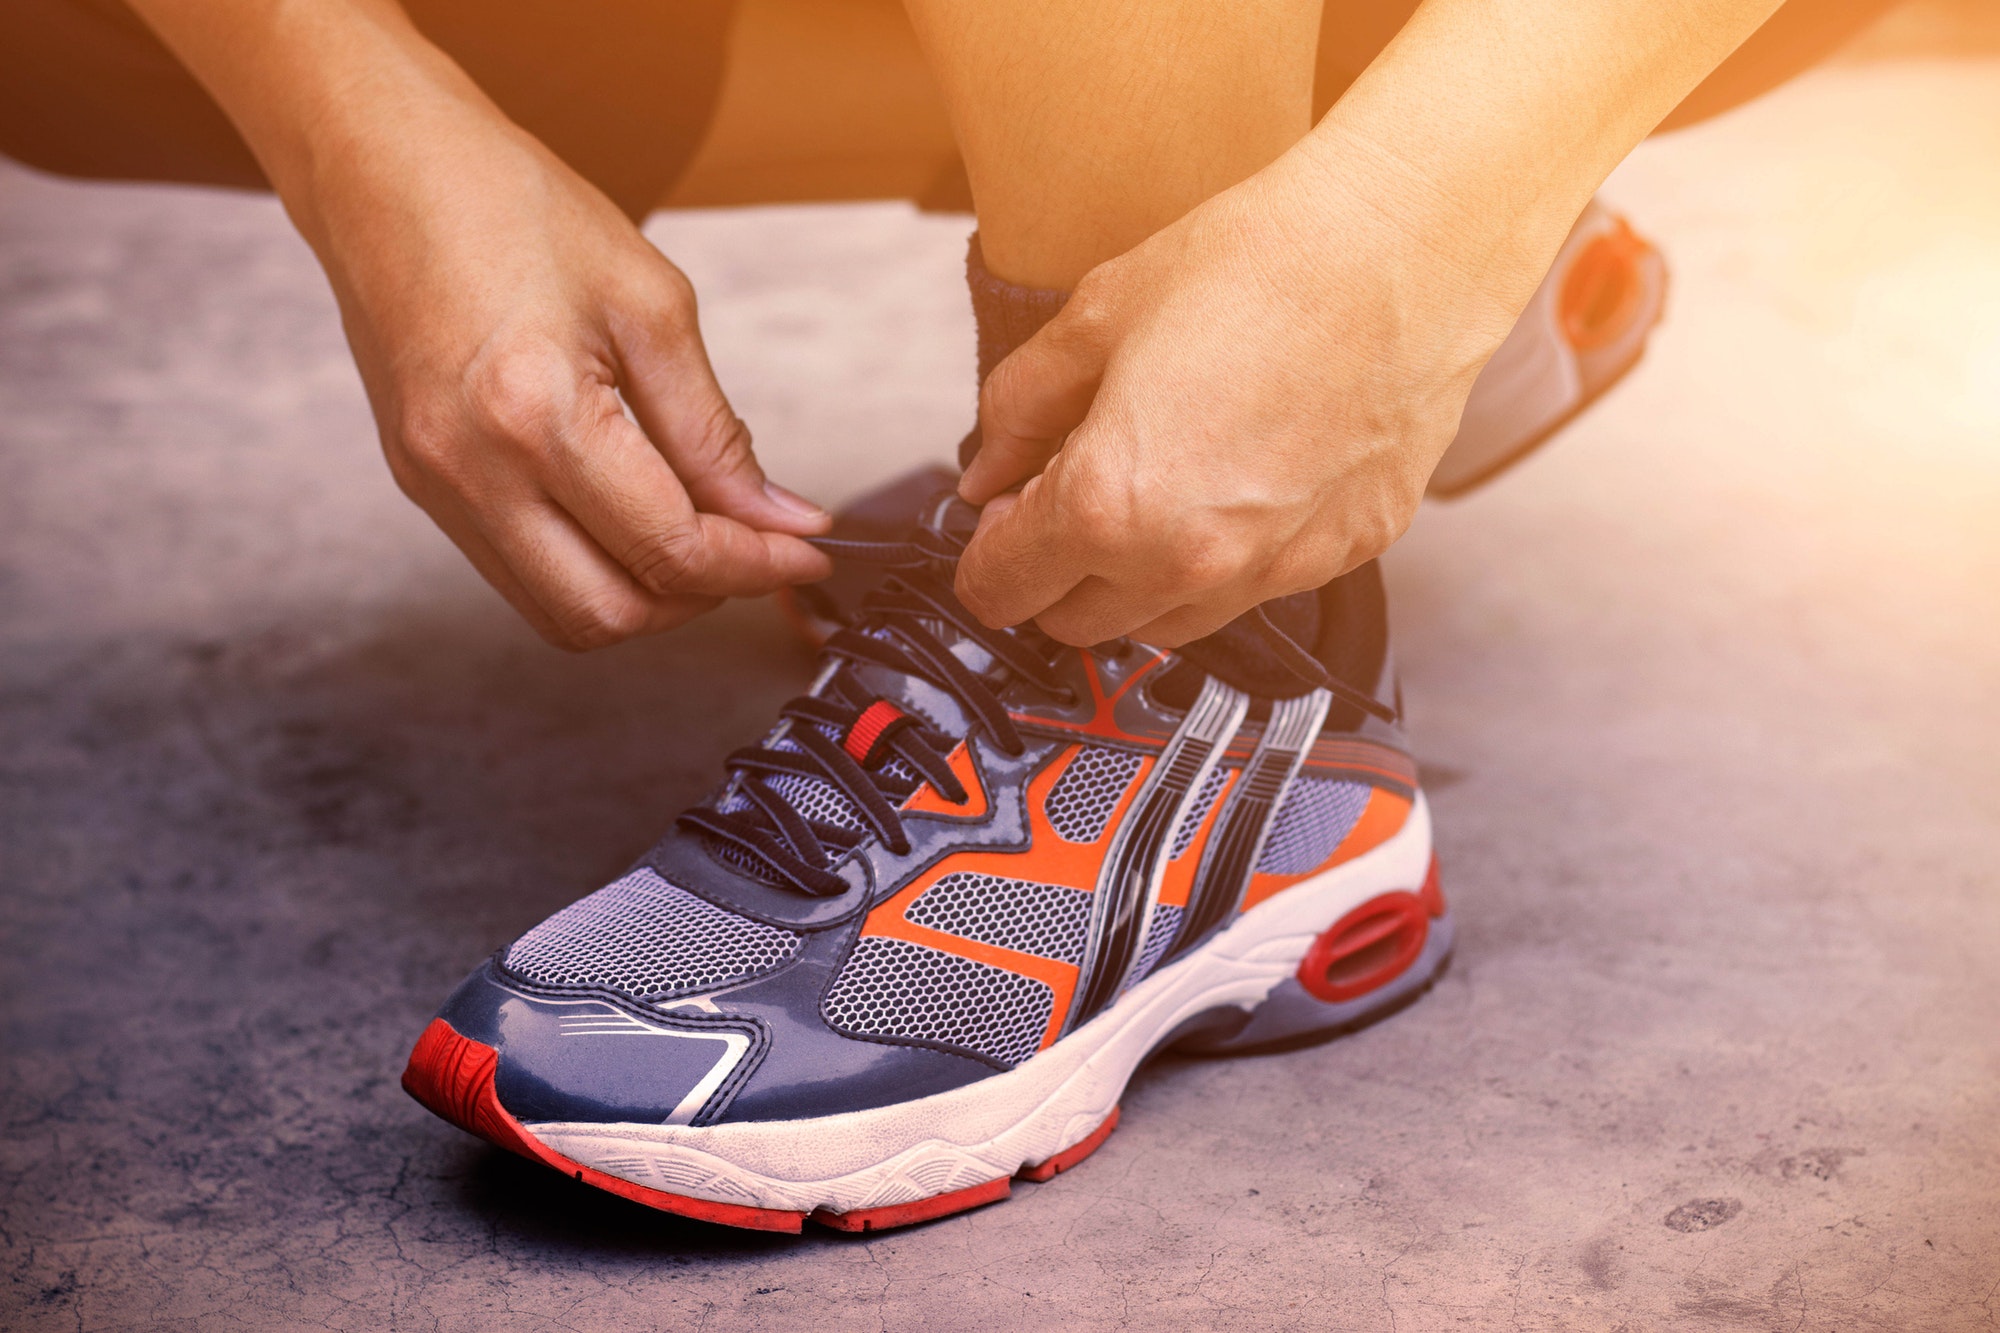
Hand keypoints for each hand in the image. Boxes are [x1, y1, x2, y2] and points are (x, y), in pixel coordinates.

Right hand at [300, 77, 829, 648]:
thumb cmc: (514, 207)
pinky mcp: (422, 484)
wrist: (386, 166)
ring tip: (692, 531)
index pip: (670, 548)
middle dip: (698, 596)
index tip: (804, 554)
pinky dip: (589, 567)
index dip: (756, 566)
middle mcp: (474, 471)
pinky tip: (628, 514)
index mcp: (537, 417)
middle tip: (751, 548)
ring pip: (560, 613)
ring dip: (642, 595)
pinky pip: (518, 572)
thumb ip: (715, 432)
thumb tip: (777, 518)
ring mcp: (438, 487)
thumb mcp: (651, 306)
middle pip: (610, 614)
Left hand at [953, 142, 1537, 647]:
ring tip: (1152, 490)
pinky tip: (1235, 480)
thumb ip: (1019, 410)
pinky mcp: (1342, 556)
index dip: (983, 554)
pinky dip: (1224, 559)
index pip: (1001, 588)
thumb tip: (986, 473)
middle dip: (1052, 574)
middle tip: (1065, 497)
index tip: (996, 519)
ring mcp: (1273, 570)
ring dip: (1133, 582)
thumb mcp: (1095, 317)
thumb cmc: (1257, 265)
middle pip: (1076, 625)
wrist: (1402, 249)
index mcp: (1108, 505)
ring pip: (1164, 626)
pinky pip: (1253, 590)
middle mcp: (1188, 562)